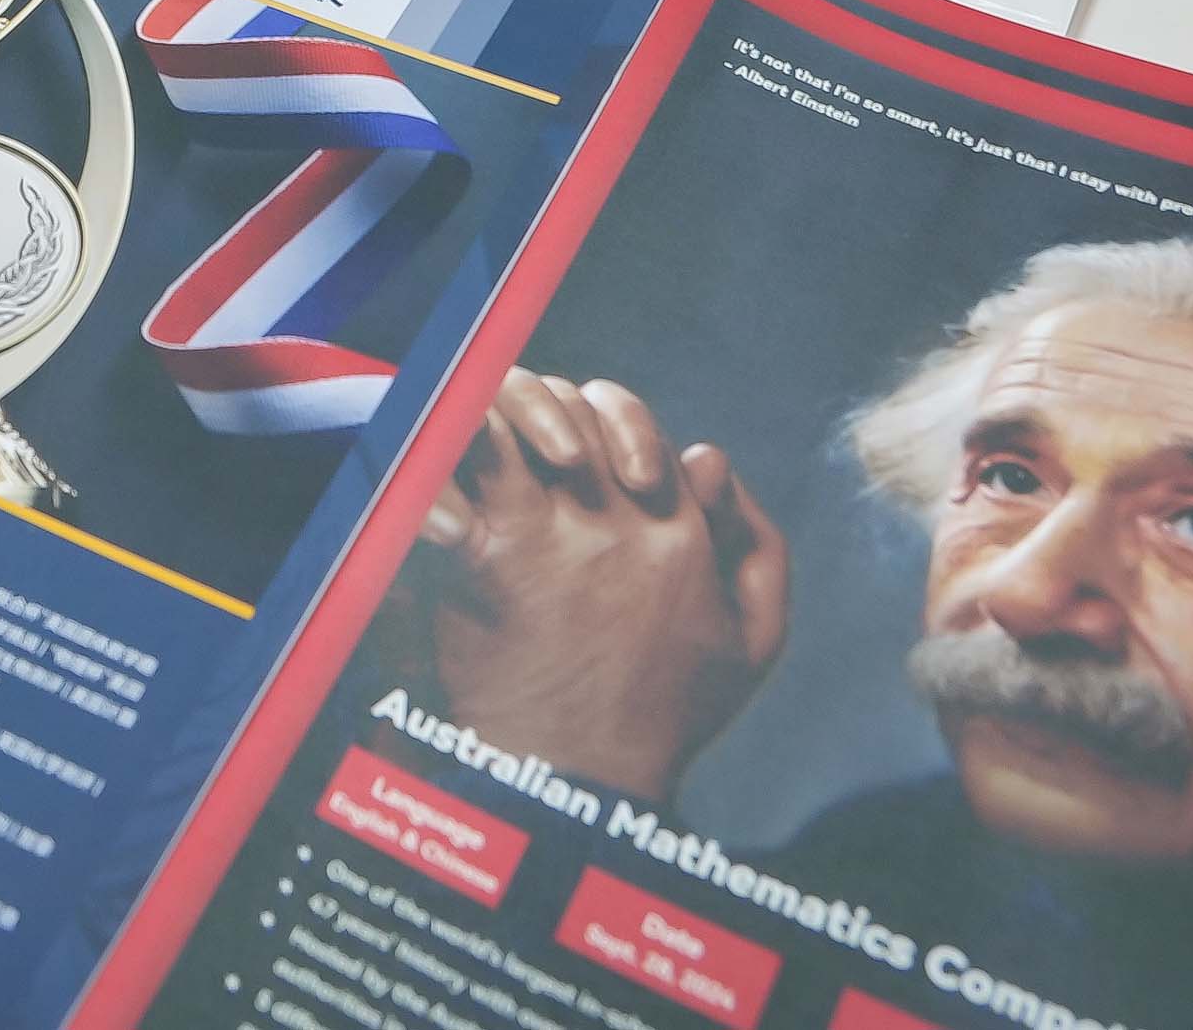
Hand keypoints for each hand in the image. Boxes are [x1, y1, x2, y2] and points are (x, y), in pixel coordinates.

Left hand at [420, 370, 789, 801]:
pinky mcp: (479, 560)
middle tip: (536, 454)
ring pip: (505, 418)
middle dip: (547, 410)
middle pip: (564, 405)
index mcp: (674, 529)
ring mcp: (541, 535)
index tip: (588, 459)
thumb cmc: (667, 715)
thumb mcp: (755, 639)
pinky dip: (436, 467)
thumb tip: (708, 457)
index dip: (603, 419)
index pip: (627, 418)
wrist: (582, 787)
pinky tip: (444, 492)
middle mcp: (610, 519)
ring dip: (493, 420)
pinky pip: (448, 476)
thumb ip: (757, 544)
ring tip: (492, 453)